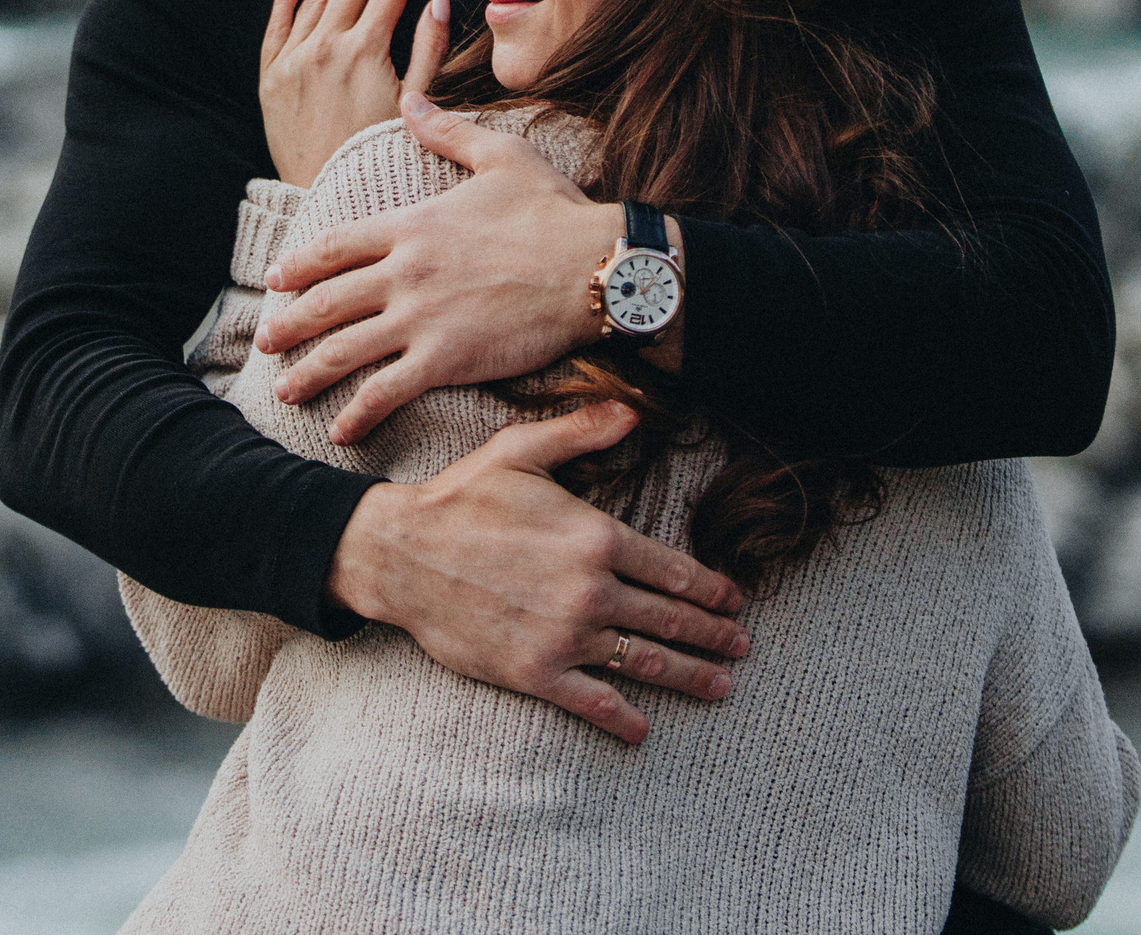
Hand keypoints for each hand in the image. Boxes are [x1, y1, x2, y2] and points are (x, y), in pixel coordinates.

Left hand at [259, 0, 451, 187]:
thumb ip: (428, 50)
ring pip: (312, 0)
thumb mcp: (414, 103)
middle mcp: (326, 48)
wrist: (328, 194)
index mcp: (366, 51)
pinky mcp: (271, 80)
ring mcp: (294, 62)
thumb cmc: (379, 154)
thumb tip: (438, 2)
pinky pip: (276, 28)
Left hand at [262, 93, 620, 444]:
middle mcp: (405, 272)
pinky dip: (357, 413)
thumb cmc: (556, 211)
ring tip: (284, 389)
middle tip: (266, 339)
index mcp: (413, 225)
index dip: (299, 266)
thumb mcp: (501, 156)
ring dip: (309, 372)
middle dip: (289, 324)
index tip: (275, 281)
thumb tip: (411, 99)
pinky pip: (387, 391)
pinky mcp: (446, 359)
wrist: (597, 265)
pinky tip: (340, 430)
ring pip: (344, 349)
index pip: (336, 247)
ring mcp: (422, 317)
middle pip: (327, 301)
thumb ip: (448, 131)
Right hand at [326, 401, 748, 745]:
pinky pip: (594, 703)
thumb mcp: (520, 451)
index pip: (674, 571)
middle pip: (671, 620)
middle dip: (713, 635)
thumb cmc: (459, 499)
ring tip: (720, 685)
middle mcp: (591, 590)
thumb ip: (582, 433)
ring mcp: (566, 636)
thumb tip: (632, 411)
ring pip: (645, 662)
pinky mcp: (535, 672)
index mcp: (596, 537)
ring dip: (690, 676)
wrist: (399, 554)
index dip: (711, 589)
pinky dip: (624, 719)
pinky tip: (643, 730)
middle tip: (741, 646)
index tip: (734, 601)